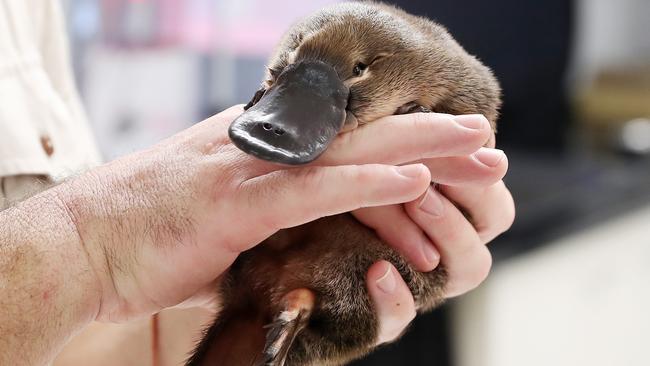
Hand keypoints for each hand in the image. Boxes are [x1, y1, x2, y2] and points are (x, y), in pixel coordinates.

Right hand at [55, 106, 493, 323]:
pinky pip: (316, 188)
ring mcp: (253, 172)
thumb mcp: (220, 215)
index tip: (452, 150)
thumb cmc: (150, 235)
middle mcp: (264, 149)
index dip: (403, 140)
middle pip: (365, 133)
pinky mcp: (239, 203)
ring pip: (353, 149)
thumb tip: (295, 223)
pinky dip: (368, 179)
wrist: (87, 246)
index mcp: (264, 152)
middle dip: (432, 133)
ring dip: (421, 146)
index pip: (347, 141)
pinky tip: (416, 176)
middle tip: (487, 136)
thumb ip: (264, 211)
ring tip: (479, 147)